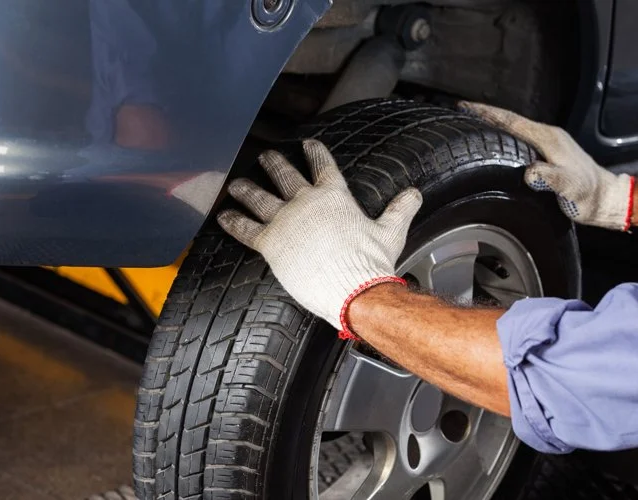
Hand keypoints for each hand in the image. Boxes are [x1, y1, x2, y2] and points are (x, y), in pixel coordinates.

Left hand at [217, 140, 421, 329]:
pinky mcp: (269, 243)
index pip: (322, 165)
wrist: (352, 289)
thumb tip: (414, 194)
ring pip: (260, 197)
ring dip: (247, 188)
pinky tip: (223, 215)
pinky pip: (246, 228)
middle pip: (285, 175)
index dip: (315, 153)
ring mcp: (285, 220)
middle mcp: (306, 202)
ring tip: (237, 183)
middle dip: (275, 163)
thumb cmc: (371, 262)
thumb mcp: (391, 232)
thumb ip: (399, 209)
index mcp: (334, 196)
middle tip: (267, 156)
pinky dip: (233, 221)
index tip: (309, 143)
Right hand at [458, 102, 634, 230]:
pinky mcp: (549, 150)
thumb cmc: (588, 196)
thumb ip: (551, 178)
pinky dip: (505, 134)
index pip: (511, 122)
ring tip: (471, 123)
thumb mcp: (569, 189)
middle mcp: (548, 135)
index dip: (487, 114)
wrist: (606, 199)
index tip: (465, 108)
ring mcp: (549, 142)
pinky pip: (521, 137)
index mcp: (549, 139)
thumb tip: (530, 173)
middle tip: (461, 112)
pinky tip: (496, 141)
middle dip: (485, 114)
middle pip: (510, 120)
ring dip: (494, 123)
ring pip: (515, 127)